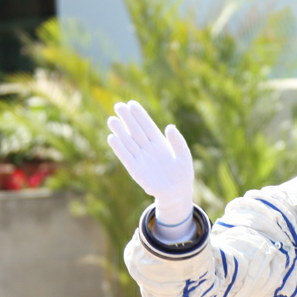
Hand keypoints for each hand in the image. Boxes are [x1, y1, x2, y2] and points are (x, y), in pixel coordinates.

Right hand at [107, 101, 194, 239]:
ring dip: (120, 131)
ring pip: (128, 142)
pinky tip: (112, 138)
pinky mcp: (135, 170)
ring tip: (112, 119)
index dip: (140, 115)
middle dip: (127, 118)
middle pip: (135, 130)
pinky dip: (119, 148)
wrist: (177, 192)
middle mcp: (148, 148)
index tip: (132, 103)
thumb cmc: (182, 173)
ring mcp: (141, 158)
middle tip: (118, 105)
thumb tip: (170, 127)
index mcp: (159, 142)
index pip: (147, 125)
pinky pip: (126, 157)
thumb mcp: (184, 155)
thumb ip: (178, 142)